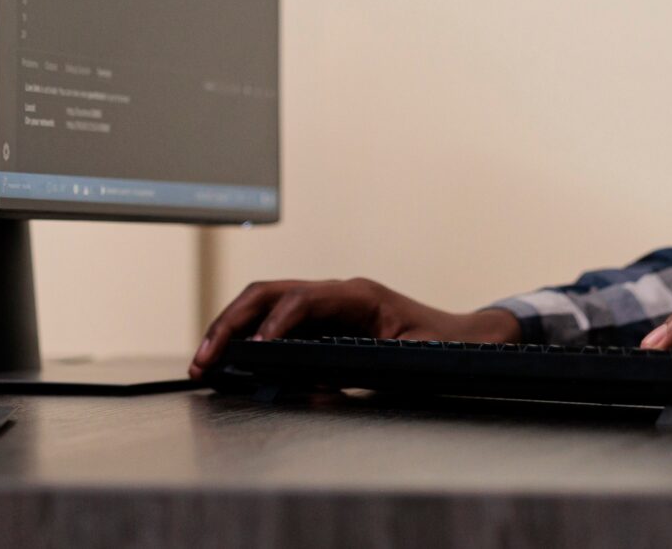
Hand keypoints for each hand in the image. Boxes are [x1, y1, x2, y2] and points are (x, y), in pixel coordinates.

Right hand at [191, 277, 518, 377]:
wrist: (465, 340)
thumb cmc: (446, 347)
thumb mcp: (421, 357)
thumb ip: (383, 363)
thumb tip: (338, 378)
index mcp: (359, 296)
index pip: (302, 299)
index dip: (275, 324)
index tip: (254, 352)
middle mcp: (336, 293)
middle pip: (268, 293)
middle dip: (231, 323)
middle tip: (206, 357)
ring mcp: (325, 305)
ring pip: (264, 305)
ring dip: (231, 330)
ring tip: (206, 361)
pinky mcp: (320, 323)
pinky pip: (275, 324)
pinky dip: (247, 340)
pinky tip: (230, 363)